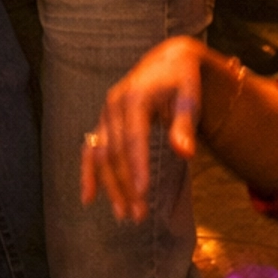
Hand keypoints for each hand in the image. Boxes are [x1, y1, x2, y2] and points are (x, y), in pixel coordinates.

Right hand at [82, 37, 208, 220]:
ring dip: (110, 185)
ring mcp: (105, 114)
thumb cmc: (182, 82)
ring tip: (124, 215)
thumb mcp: (189, 98)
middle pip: (115, 151)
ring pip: (101, 154)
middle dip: (125, 184)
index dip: (136, 166)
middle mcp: (113, 104)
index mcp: (134, 97)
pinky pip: (91, 149)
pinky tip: (88, 198)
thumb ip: (184, 125)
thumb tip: (185, 153)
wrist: (168, 61)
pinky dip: (88, 172)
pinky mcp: (103, 122)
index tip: (142, 194)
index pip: (133, 138)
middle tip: (138, 216)